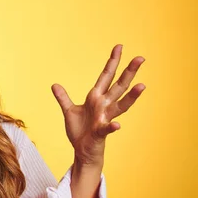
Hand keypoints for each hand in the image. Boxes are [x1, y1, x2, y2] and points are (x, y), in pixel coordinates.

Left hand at [51, 44, 145, 165]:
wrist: (82, 150)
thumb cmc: (79, 131)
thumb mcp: (69, 111)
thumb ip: (63, 98)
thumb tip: (54, 84)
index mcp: (96, 98)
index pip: (106, 76)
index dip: (112, 62)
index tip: (119, 47)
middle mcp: (104, 106)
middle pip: (119, 86)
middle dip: (129, 72)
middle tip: (141, 58)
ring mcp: (104, 119)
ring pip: (120, 105)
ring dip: (131, 96)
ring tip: (142, 85)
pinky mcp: (101, 132)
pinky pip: (107, 129)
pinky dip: (112, 127)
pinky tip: (117, 124)